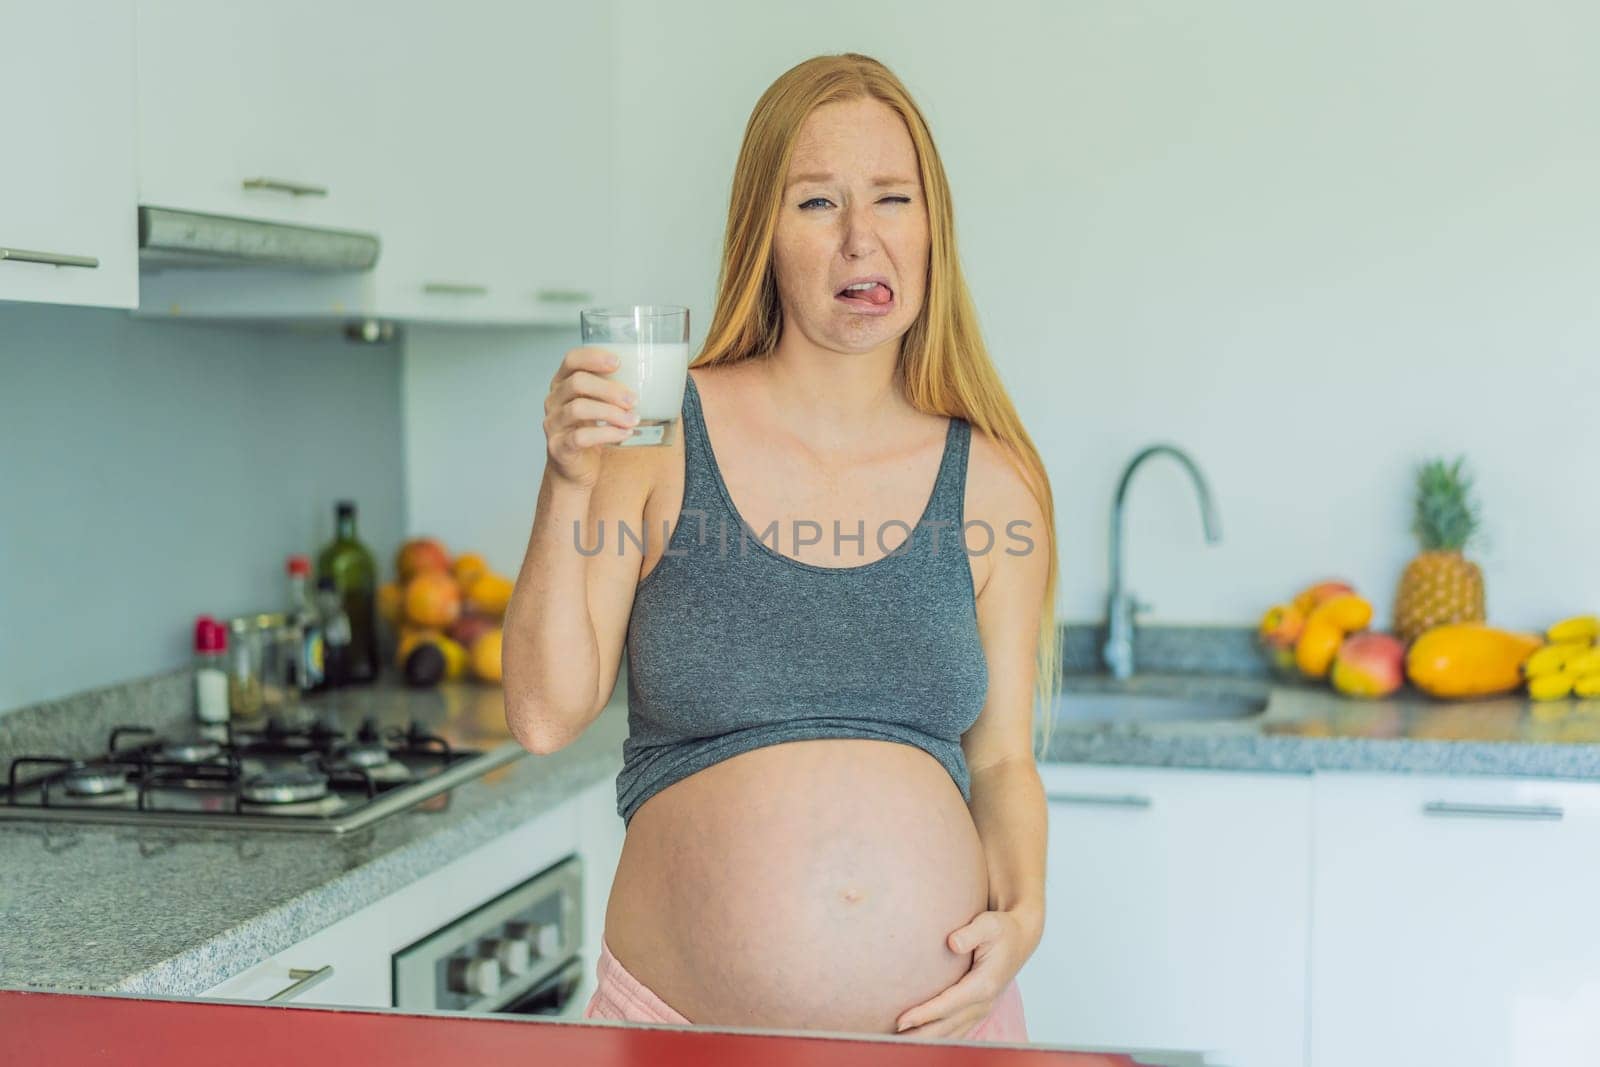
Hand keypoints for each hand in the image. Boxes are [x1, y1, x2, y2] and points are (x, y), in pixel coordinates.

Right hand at [542, 346, 638, 488]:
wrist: (575, 469)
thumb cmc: (590, 432)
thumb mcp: (598, 406)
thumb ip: (612, 391)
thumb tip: (652, 379)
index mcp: (562, 383)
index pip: (571, 360)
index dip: (593, 357)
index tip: (618, 362)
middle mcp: (553, 400)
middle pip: (577, 383)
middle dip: (609, 389)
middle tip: (633, 399)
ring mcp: (553, 424)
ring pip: (579, 409)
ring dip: (611, 413)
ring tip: (633, 419)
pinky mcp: (559, 446)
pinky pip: (581, 437)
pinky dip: (607, 434)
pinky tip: (624, 434)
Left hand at [893, 907, 1039, 1039]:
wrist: (1020, 938)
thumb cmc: (1001, 929)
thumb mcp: (989, 924)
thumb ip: (971, 933)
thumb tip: (952, 943)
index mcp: (984, 985)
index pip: (948, 1005)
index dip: (924, 1015)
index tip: (901, 1022)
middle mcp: (984, 1003)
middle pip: (947, 1027)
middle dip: (919, 1035)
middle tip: (890, 1039)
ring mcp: (982, 1009)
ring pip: (951, 1033)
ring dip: (926, 1040)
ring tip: (898, 1043)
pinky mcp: (977, 1010)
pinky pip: (956, 1030)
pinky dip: (938, 1037)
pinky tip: (918, 1039)